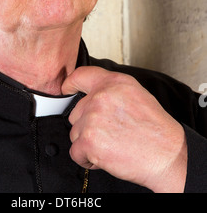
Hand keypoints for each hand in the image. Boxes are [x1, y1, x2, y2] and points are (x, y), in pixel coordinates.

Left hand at [62, 66, 186, 192]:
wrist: (167, 155)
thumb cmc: (156, 129)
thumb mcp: (136, 95)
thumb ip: (111, 90)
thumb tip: (93, 95)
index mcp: (114, 83)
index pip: (80, 75)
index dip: (70, 84)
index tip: (67, 89)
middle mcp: (101, 97)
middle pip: (76, 111)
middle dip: (87, 125)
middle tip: (109, 133)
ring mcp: (93, 118)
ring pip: (76, 132)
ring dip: (88, 142)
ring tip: (111, 144)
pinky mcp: (89, 141)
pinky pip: (76, 152)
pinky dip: (87, 159)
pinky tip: (105, 156)